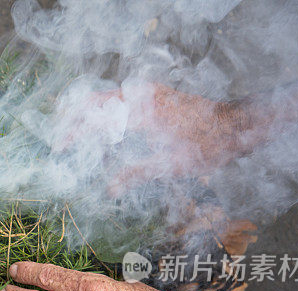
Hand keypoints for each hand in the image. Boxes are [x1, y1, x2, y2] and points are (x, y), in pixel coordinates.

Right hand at [68, 83, 254, 195]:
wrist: (237, 125)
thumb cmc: (206, 146)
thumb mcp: (169, 165)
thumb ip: (133, 175)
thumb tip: (108, 190)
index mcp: (141, 111)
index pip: (94, 119)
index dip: (73, 134)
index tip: (59, 148)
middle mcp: (142, 96)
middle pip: (94, 101)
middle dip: (73, 119)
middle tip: (59, 140)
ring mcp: (149, 92)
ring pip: (106, 98)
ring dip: (87, 115)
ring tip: (75, 137)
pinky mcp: (155, 95)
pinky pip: (120, 100)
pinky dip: (104, 114)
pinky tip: (102, 133)